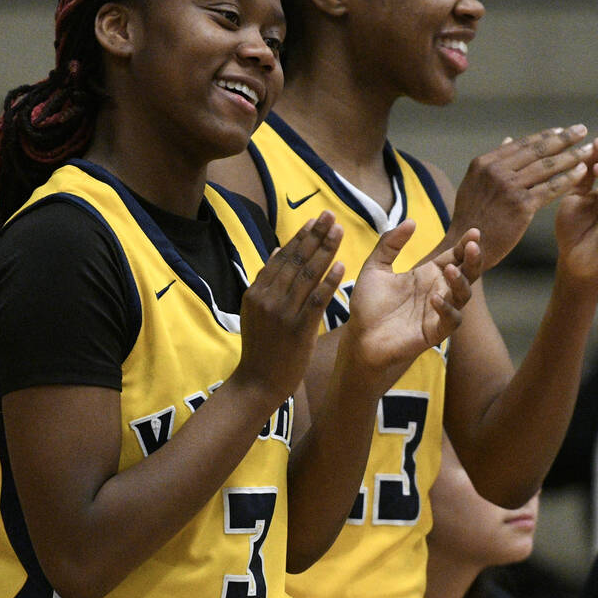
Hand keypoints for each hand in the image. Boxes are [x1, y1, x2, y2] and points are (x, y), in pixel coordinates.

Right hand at [236, 211, 345, 401]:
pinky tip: (342, 267)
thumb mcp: (255, 311)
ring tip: (338, 231)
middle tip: (330, 215)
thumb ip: (266, 282)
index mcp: (256, 291)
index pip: (282, 257)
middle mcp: (267, 298)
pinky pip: (316, 301)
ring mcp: (282, 313)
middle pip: (295, 260)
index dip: (300, 236)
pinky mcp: (297, 330)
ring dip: (324, 251)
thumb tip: (278, 250)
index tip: (315, 219)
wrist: (257, 382)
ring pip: (307, 275)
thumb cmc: (262, 347)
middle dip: (315, 235)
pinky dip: (329, 282)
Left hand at [340, 222, 481, 394]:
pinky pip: (451, 320)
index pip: (454, 256)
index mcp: (427, 274)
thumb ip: (390, 244)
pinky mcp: (434, 332)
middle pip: (467, 273)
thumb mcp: (375, 267)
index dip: (465, 244)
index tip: (473, 231)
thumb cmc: (368, 305)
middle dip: (473, 259)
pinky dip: (447, 309)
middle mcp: (438, 291)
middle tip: (473, 245)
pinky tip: (435, 298)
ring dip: (461, 281)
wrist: (359, 337)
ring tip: (450, 269)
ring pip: (464, 295)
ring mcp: (438, 312)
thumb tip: (411, 221)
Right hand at [449, 125, 592, 271]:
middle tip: (582, 130)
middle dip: (563, 139)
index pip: (521, 144)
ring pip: (547, 167)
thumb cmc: (473, 217)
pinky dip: (569, 178)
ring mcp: (508, 187)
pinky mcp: (521, 206)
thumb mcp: (475, 183)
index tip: (562, 130)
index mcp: (484, 162)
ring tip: (589, 150)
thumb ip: (494, 163)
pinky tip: (582, 172)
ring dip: (572, 156)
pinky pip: (551, 188)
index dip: (544, 136)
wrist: (467, 245)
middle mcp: (495, 171)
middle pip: (536, 150)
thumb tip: (509, 139)